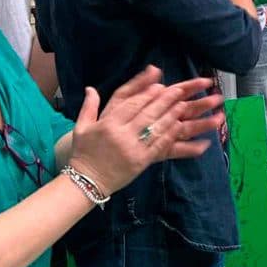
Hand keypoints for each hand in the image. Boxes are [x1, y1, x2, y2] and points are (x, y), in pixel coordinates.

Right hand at [67, 66, 223, 194]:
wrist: (86, 182)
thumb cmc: (84, 153)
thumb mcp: (81, 127)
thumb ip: (89, 106)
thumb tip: (90, 88)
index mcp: (108, 125)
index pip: (132, 105)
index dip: (147, 94)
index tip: (159, 84)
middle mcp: (122, 136)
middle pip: (148, 114)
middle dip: (165, 100)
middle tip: (179, 90)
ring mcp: (134, 149)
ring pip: (157, 128)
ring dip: (173, 115)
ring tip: (185, 104)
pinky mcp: (142, 162)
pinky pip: (160, 145)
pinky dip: (172, 134)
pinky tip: (181, 125)